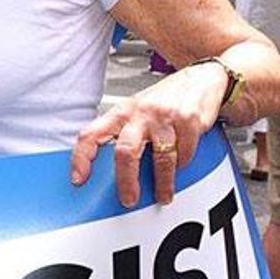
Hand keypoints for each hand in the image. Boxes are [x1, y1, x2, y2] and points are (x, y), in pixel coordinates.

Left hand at [70, 64, 224, 207]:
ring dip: (162, 183)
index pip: (91, 134)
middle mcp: (140, 113)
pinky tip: (181, 165)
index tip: (79, 180)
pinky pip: (184, 153)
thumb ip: (122, 134)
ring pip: (160, 158)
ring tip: (163, 195)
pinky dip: (182, 165)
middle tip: (129, 199)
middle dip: (126, 181)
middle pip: (125, 152)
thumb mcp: (135, 112)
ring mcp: (164, 116)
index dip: (81, 158)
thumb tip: (108, 170)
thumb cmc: (162, 100)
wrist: (200, 79)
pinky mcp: (188, 120)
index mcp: (120, 113)